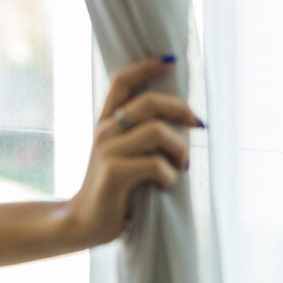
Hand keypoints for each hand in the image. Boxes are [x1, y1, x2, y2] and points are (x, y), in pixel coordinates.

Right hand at [65, 55, 203, 247]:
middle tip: (197, 125)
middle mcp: (105, 132)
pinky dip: (170, 176)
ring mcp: (107, 151)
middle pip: (148, 102)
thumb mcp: (122, 155)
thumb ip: (140, 135)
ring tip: (181, 167)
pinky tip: (165, 186)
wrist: (84, 221)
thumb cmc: (114, 189)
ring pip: (157, 132)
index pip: (121, 81)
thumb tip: (182, 121)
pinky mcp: (114, 173)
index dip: (145, 67)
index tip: (170, 61)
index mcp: (107, 123)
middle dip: (181, 110)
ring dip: (180, 149)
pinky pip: (156, 165)